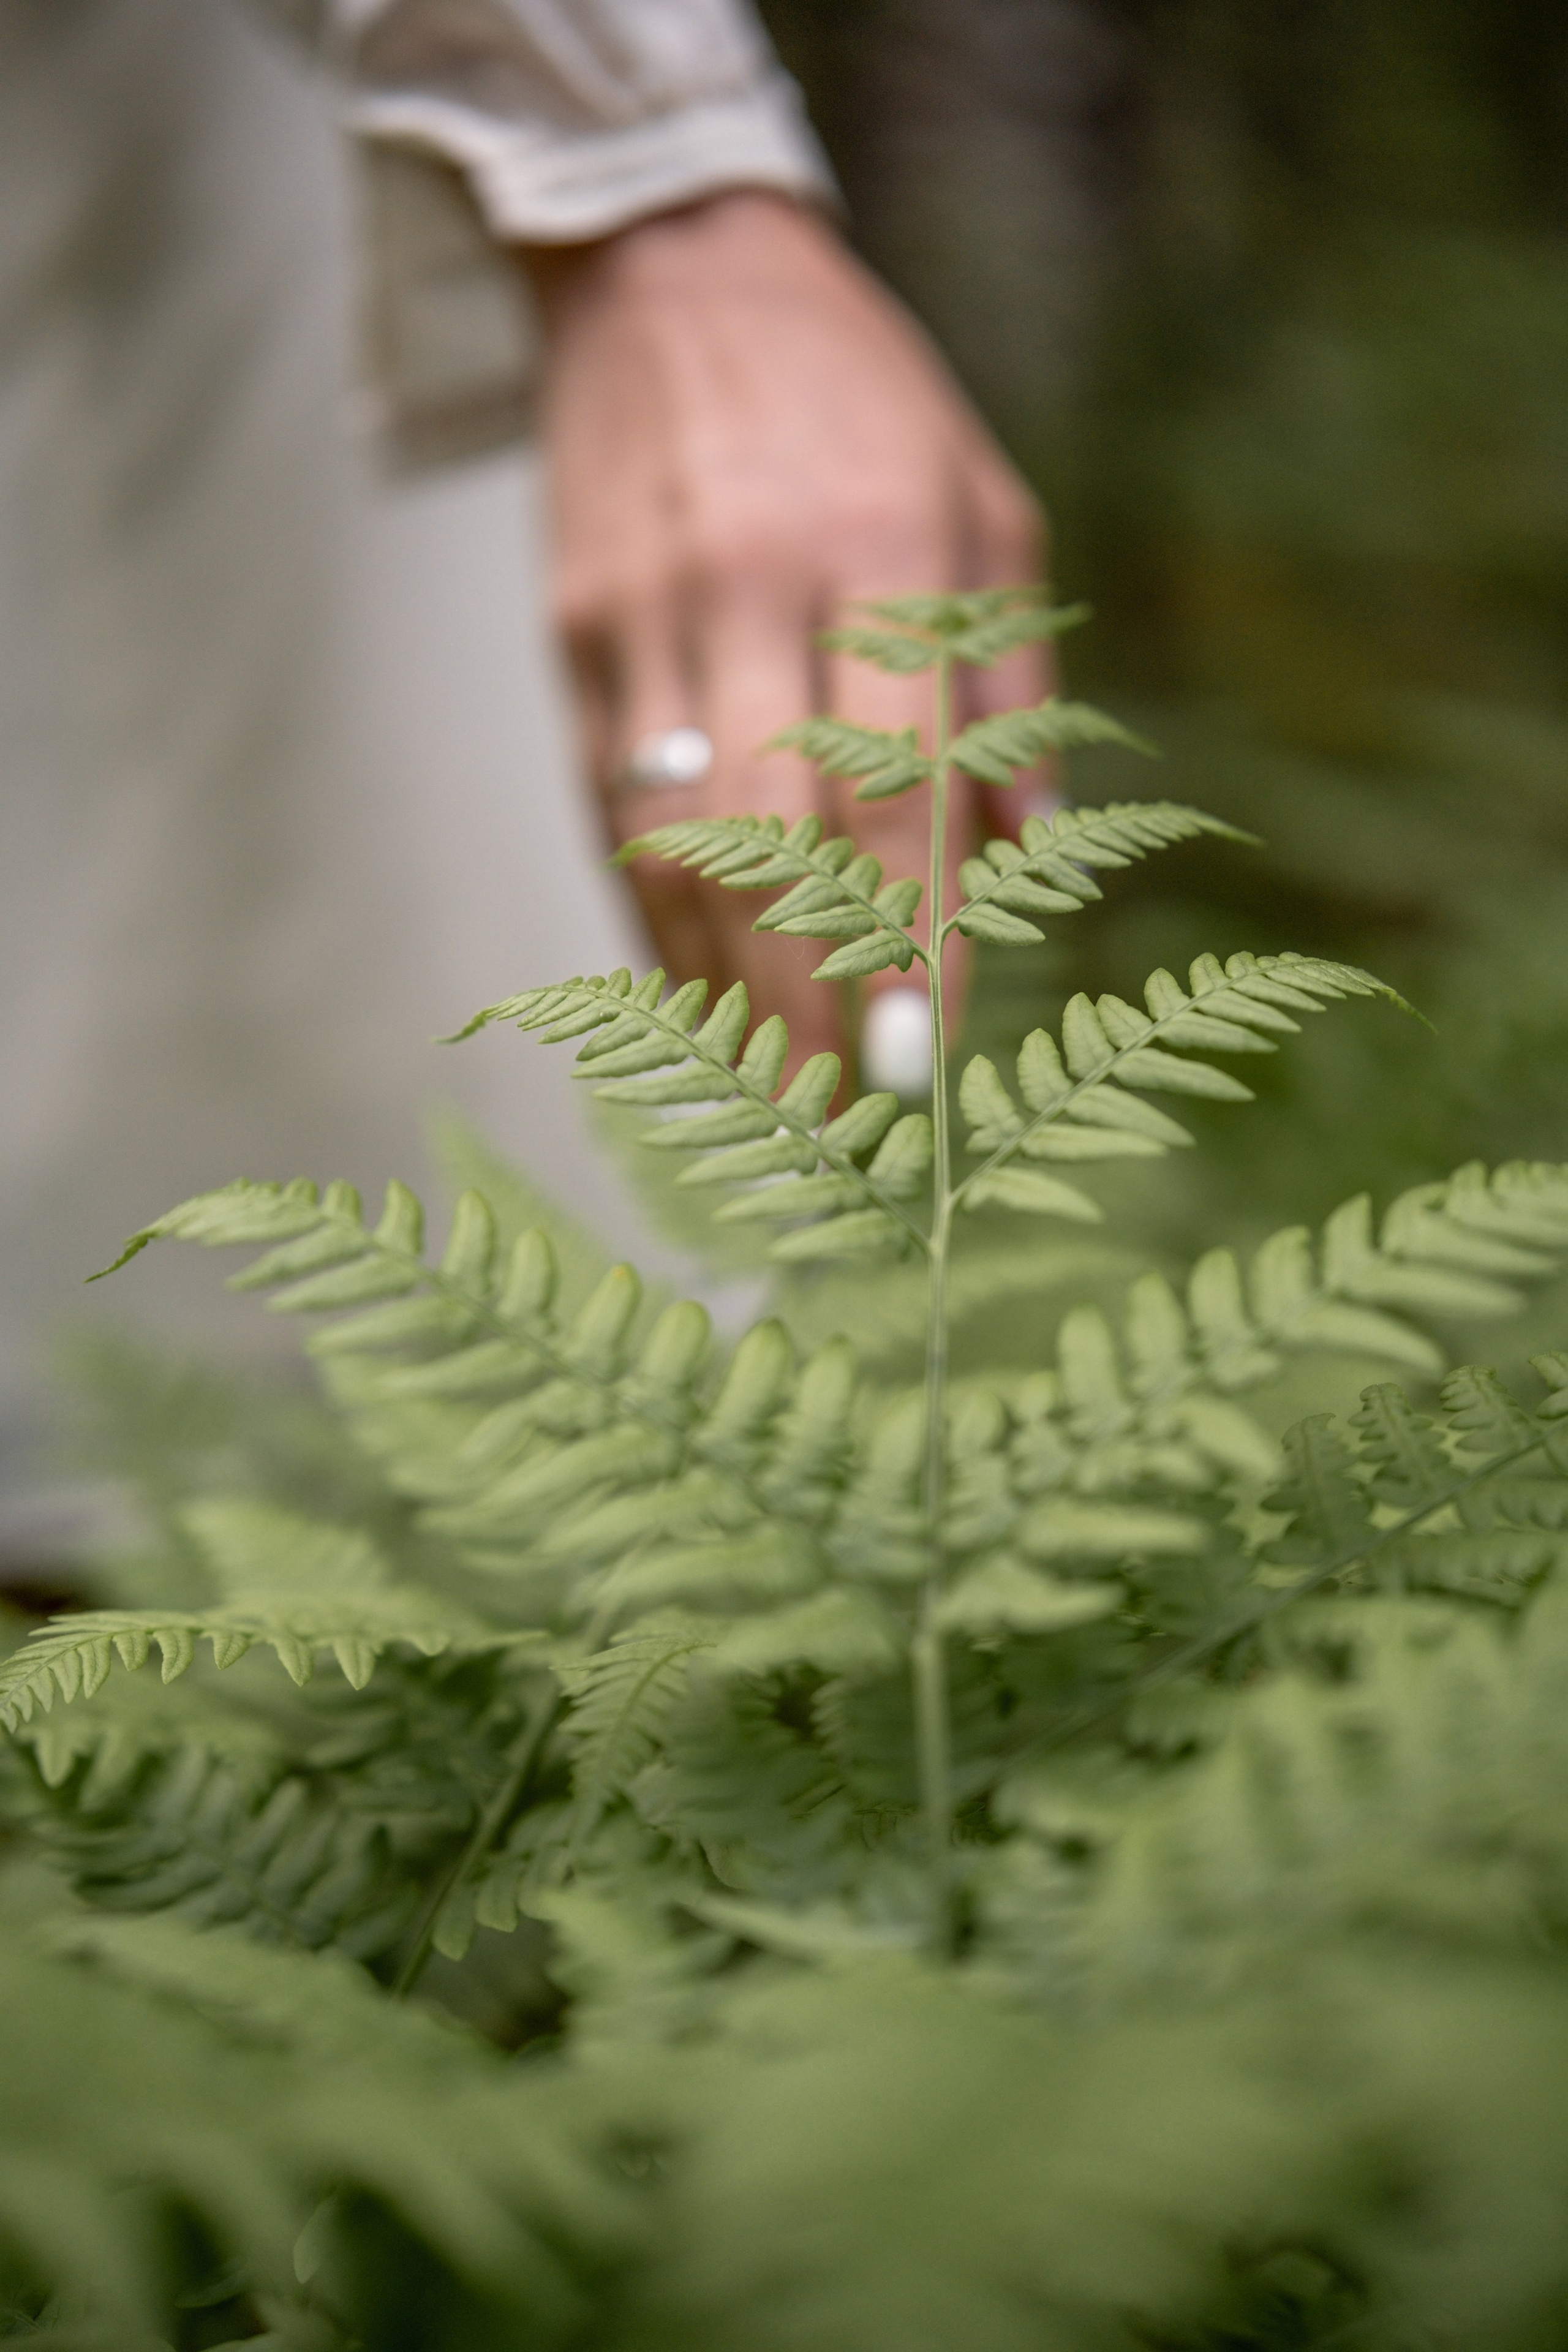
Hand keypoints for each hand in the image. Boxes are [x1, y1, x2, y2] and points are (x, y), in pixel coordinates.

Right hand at [522, 191, 1050, 1080]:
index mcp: (885, 549)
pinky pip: (611, 816)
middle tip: (838, 1140)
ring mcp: (643, 617)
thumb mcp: (987, 507)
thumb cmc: (863, 404)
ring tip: (767, 1116)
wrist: (669, 271)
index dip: (903, 944)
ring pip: (674, 848)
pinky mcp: (571, 639)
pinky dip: (654, 929)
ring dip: (720, 999)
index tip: (915, 1073)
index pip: (893, 790)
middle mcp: (752, 588)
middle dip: (803, 1009)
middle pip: (771, 845)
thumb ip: (1009, 689)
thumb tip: (1026, 867)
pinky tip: (691, 1015)